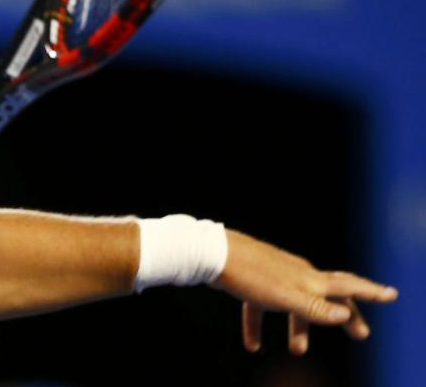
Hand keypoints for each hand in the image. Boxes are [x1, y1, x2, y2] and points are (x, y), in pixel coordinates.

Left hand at [211, 230, 397, 353]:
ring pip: (293, 305)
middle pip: (326, 297)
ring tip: (297, 350)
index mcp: (309, 277)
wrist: (211, 254)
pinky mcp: (252, 281)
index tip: (392, 294)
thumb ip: (315, 308)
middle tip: (359, 334)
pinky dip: (259, 325)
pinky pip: (260, 306)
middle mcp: (296, 273)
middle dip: (343, 316)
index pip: (346, 286)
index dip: (370, 292)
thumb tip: (346, 314)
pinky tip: (252, 345)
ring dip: (298, 327)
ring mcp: (274, 275)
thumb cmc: (252, 274)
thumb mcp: (287, 296)